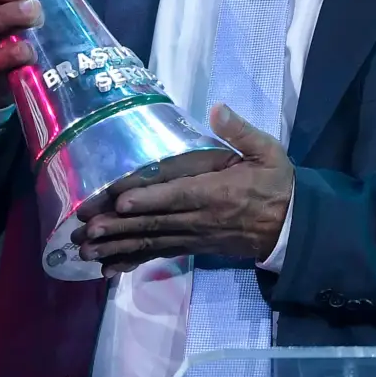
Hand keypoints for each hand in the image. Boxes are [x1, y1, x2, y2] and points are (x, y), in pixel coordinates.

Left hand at [74, 104, 294, 272]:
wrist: (291, 226)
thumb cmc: (276, 184)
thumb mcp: (268, 152)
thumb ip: (240, 131)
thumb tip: (216, 108)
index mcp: (218, 191)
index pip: (178, 195)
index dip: (149, 199)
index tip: (119, 200)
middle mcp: (201, 217)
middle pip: (155, 222)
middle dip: (118, 226)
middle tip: (84, 229)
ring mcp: (195, 236)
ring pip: (152, 241)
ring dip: (117, 245)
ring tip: (85, 250)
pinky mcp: (193, 247)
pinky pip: (159, 255)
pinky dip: (133, 261)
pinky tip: (107, 268)